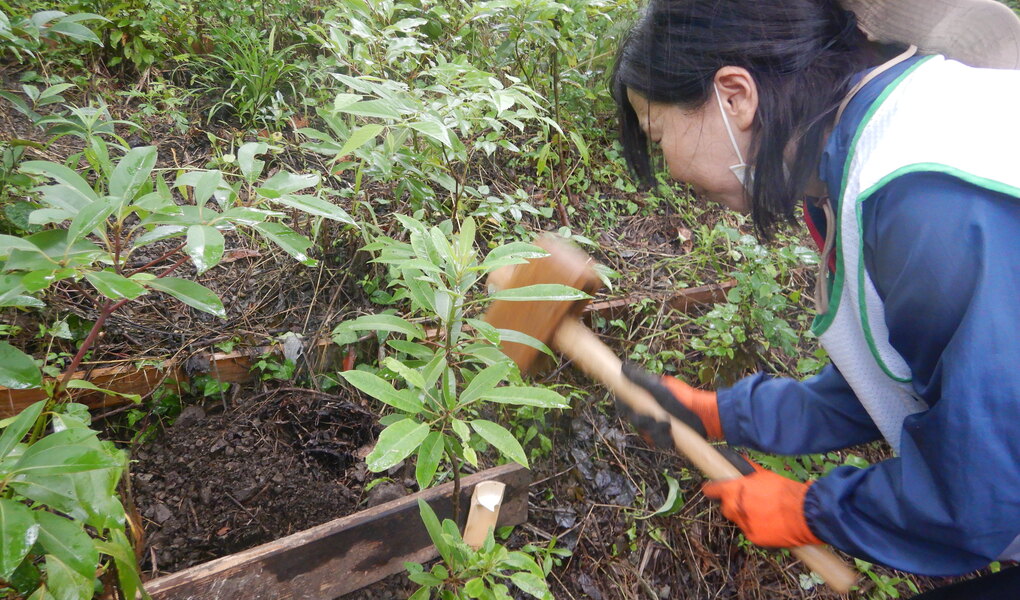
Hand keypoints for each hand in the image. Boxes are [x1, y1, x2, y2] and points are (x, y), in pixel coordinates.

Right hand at [619, 363, 722, 441]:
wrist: (703, 415)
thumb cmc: (682, 398)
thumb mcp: (659, 389)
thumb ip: (639, 380)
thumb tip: (622, 367)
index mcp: (645, 397)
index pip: (626, 403)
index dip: (625, 407)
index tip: (631, 409)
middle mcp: (649, 410)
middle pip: (635, 420)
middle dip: (645, 422)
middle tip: (657, 419)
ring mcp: (656, 424)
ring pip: (645, 433)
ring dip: (655, 432)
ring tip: (669, 426)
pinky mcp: (664, 436)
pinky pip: (656, 442)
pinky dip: (663, 440)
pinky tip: (670, 438)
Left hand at [702, 463, 821, 547]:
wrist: (804, 513)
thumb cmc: (786, 490)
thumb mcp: (764, 475)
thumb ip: (748, 473)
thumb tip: (738, 464)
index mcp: (734, 490)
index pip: (712, 490)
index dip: (711, 489)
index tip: (709, 489)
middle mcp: (735, 508)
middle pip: (725, 507)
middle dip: (732, 504)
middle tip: (745, 500)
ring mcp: (743, 524)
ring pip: (738, 520)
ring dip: (744, 516)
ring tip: (761, 511)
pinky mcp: (753, 538)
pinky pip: (749, 530)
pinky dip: (756, 527)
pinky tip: (768, 522)